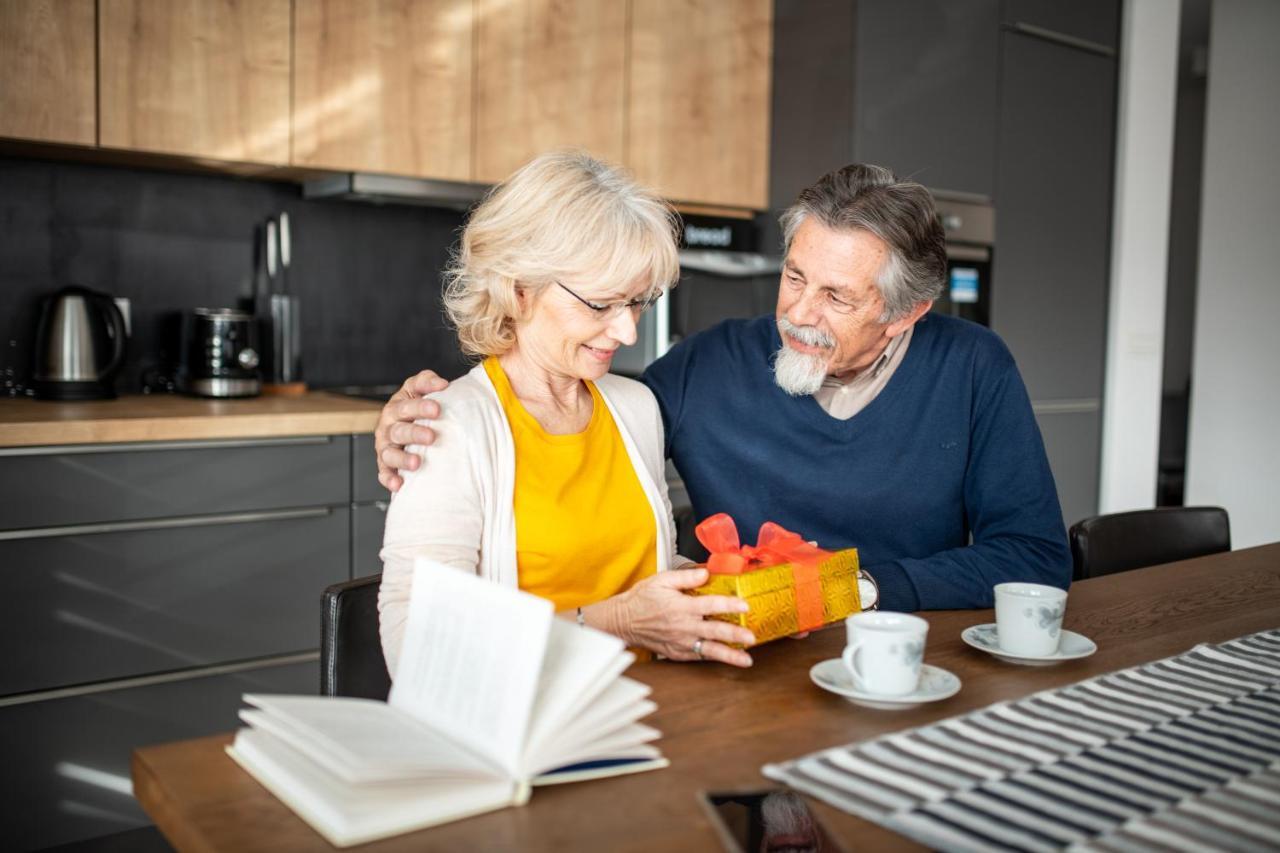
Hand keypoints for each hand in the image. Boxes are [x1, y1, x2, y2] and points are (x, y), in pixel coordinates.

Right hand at [375, 370, 449, 491]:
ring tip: (416, 463)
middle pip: (398, 431)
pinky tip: (399, 484)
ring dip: (402, 459)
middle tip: (431, 437)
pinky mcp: (385, 465)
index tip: (437, 409)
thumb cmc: (417, 406)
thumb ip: (428, 382)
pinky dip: (389, 479)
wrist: (408, 423)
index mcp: (396, 407)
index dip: (421, 407)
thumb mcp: (419, 389)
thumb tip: (443, 384)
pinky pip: (384, 473)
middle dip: (414, 434)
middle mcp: (388, 427)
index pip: (406, 406)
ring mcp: (385, 447)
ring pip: (390, 453)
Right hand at [602, 568, 754, 666]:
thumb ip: (686, 576)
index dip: (729, 604)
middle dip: (735, 635)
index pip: (710, 605)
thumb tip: (706, 573)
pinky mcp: (677, 653)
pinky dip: (713, 659)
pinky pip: (698, 657)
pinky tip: (727, 660)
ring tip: (746, 660)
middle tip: (752, 637)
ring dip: (729, 655)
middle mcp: (683, 627)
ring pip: (709, 651)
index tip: (745, 605)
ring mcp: (681, 642)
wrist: (623, 621)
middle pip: (714, 631)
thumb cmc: (641, 599)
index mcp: (681, 606)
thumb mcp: (661, 580)